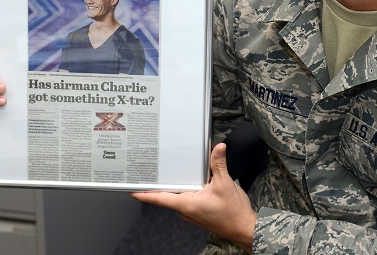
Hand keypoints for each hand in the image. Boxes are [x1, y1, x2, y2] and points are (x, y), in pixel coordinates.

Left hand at [131, 143, 256, 252]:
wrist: (245, 229)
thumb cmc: (233, 213)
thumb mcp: (225, 185)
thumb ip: (219, 165)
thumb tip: (218, 148)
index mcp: (187, 204)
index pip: (160, 198)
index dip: (144, 194)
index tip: (131, 189)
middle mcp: (186, 210)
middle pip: (167, 196)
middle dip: (158, 186)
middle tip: (147, 173)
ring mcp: (192, 212)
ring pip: (178, 197)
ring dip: (174, 187)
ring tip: (168, 173)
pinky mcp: (199, 212)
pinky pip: (188, 199)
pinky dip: (186, 189)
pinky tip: (191, 180)